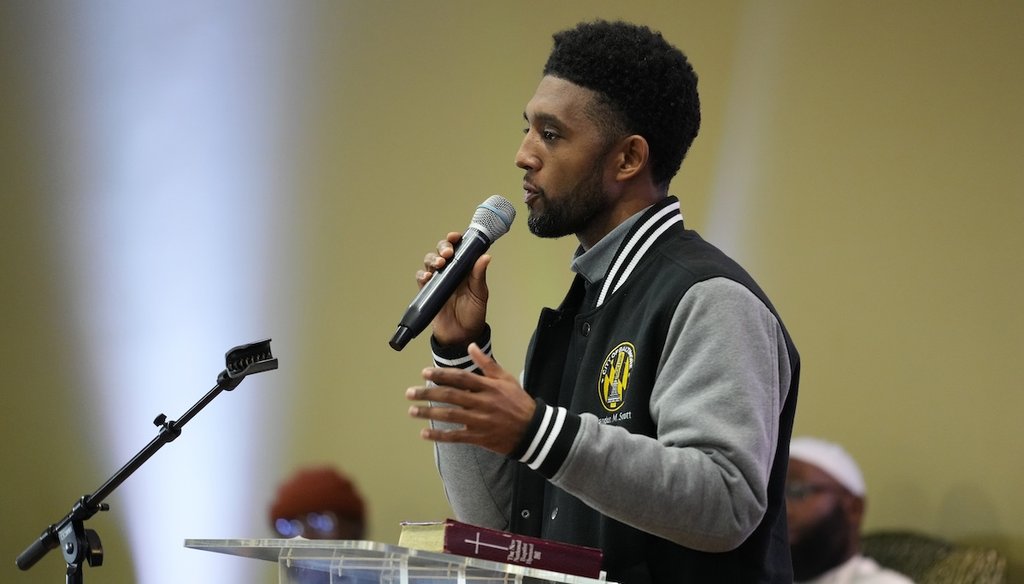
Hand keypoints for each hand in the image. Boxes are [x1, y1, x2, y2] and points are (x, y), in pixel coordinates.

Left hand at [407, 343, 535, 455]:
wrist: (533, 431)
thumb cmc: (518, 402)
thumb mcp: (506, 379)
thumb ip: (487, 363)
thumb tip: (471, 346)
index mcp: (489, 387)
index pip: (461, 378)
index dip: (442, 375)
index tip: (424, 373)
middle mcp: (483, 403)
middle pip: (451, 396)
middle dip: (428, 394)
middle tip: (410, 393)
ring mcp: (480, 422)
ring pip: (450, 416)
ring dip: (429, 413)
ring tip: (412, 411)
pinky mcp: (480, 438)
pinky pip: (456, 437)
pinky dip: (440, 435)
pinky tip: (425, 434)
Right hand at [418, 232, 489, 346]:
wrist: (462, 335)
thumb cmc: (473, 314)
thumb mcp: (479, 294)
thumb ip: (479, 275)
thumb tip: (485, 257)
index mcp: (465, 269)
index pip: (459, 248)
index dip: (455, 240)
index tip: (455, 237)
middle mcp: (451, 272)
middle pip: (442, 251)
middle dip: (443, 248)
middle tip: (448, 254)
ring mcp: (439, 281)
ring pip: (430, 262)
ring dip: (432, 259)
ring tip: (439, 264)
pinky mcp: (429, 291)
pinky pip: (422, 279)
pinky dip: (422, 275)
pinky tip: (427, 277)